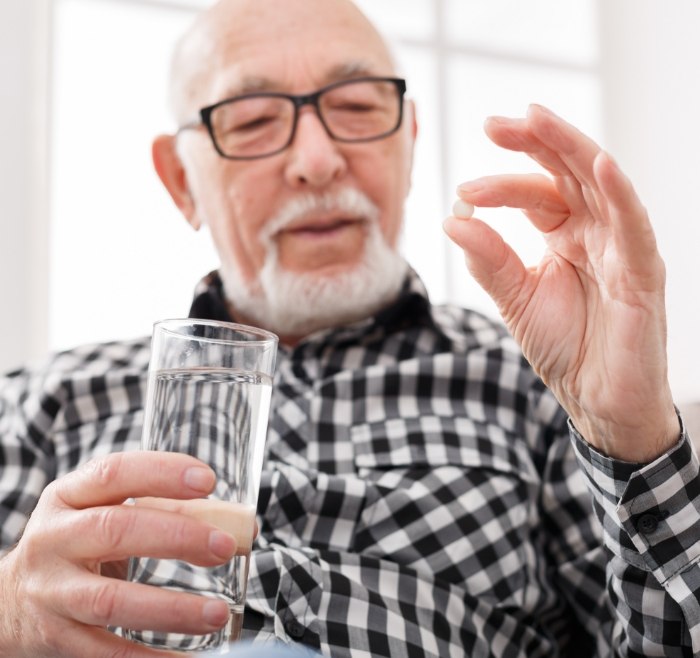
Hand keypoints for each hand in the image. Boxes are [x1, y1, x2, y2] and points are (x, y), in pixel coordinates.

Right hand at [0, 452, 238, 656]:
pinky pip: (104, 653)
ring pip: (110, 601)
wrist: (9, 598)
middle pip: (115, 530)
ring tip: (216, 613)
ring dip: (170, 609)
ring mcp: (52, 591)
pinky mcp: (55, 637)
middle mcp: (54, 539)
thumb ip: (164, 510)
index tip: (208, 481)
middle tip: (225, 547)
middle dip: (177, 536)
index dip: (161, 473)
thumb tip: (242, 526)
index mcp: (69, 496)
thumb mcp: (103, 511)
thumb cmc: (78, 542)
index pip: (114, 474)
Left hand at [444, 104, 678, 461]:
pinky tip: (597, 165)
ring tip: (536, 120)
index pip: (536, 194)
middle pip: (568, 173)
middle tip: (494, 123)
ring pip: (601, 185)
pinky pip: (634, 227)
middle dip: (535, 143)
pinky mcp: (643, 274)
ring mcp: (622, 249)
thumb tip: (453, 219)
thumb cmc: (565, 349)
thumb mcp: (516, 300)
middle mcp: (596, 233)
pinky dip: (619, 195)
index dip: (501, 186)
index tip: (462, 192)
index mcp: (566, 236)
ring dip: (570, 149)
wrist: (596, 401)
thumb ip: (490, 261)